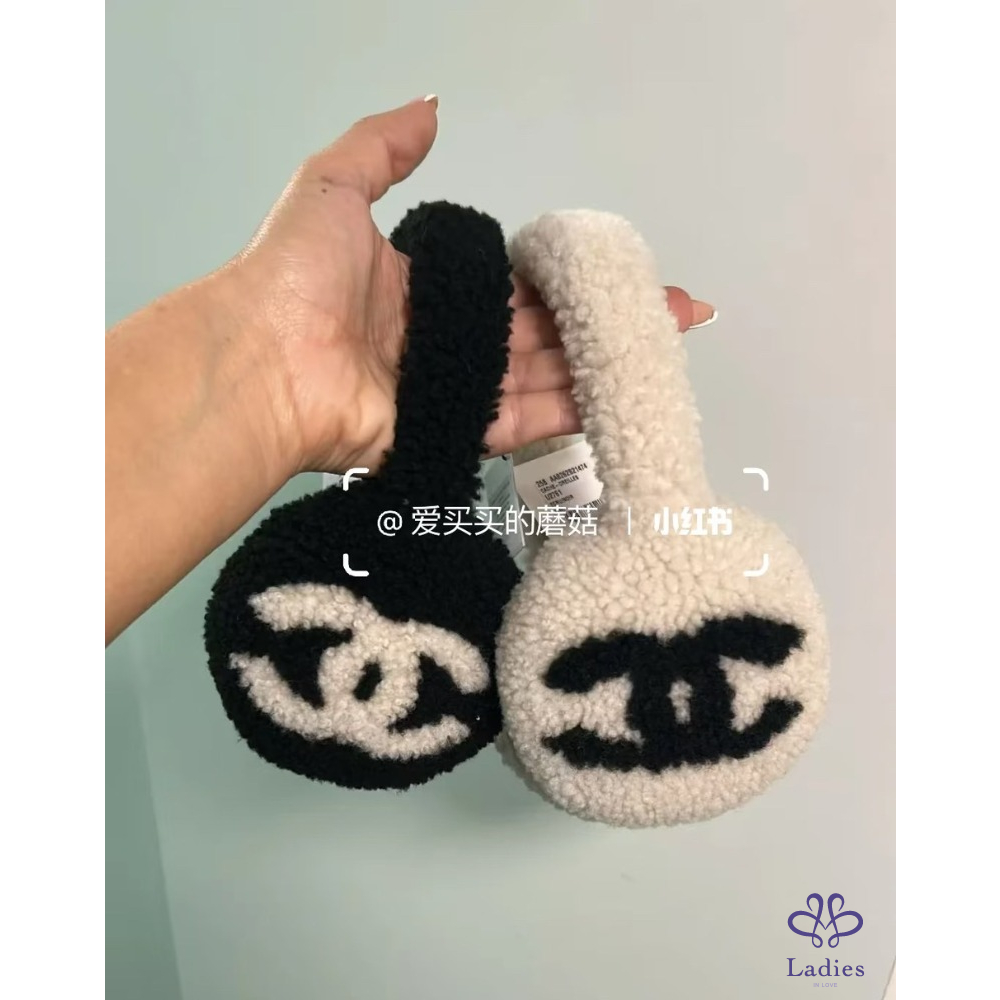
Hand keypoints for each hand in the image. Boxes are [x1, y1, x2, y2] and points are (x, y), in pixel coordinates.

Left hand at [217, 96, 714, 477]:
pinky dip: (566, 412)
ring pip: (537, 379)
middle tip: (669, 315)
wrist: (259, 361)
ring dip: (598, 367)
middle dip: (601, 324)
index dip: (562, 279)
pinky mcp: (448, 433)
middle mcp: (442, 343)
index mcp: (423, 290)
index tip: (613, 273)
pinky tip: (617, 398)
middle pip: (537, 334)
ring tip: (660, 353)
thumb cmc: (295, 274)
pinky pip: (516, 422)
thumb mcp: (332, 189)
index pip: (509, 285)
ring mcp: (448, 391)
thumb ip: (381, 148)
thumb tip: (434, 108)